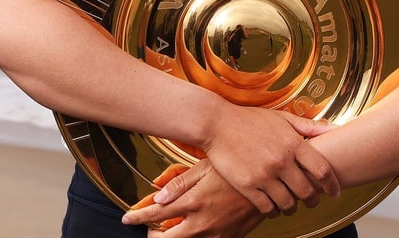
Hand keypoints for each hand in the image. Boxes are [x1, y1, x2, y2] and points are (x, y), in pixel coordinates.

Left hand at [124, 159, 263, 237]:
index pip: (155, 215)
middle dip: (153, 235)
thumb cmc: (236, 167)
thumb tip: (156, 195)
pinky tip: (195, 229)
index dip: (137, 218)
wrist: (271, 180)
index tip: (127, 218)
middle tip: (150, 228)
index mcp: (194, 202)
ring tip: (172, 227)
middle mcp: (203, 223)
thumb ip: (179, 183)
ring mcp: (217, 234)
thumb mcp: (205, 168)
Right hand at [195, 106, 339, 215]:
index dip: (332, 185)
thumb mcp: (282, 118)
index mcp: (292, 143)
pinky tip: (273, 206)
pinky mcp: (247, 186)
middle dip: (314, 200)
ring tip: (291, 204)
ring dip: (293, 207)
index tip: (334, 192)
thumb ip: (309, 127)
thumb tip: (334, 130)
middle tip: (312, 201)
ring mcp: (263, 175)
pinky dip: (273, 211)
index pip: (322, 171)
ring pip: (288, 204)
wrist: (216, 123)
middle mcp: (280, 161)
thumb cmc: (250, 120)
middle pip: (307, 192)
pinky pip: (267, 208)